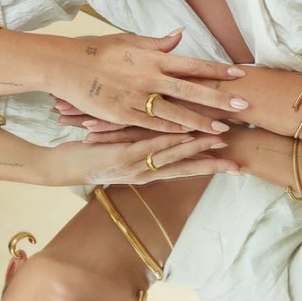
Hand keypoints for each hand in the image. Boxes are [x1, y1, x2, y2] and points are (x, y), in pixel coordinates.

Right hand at [48, 30, 248, 134]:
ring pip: (175, 113)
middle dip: (218, 99)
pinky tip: (189, 136)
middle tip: (243, 106)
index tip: (239, 74)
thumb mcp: (127, 41)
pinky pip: (152, 124)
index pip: (192, 64)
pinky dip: (172, 130)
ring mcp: (136, 97)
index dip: (216, 70)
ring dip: (200, 121)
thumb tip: (179, 36)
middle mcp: (149, 77)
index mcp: (152, 58)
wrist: (65, 65)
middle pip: (190, 90)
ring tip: (223, 130)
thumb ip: (155, 43)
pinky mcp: (122, 113)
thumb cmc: (95, 51)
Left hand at [49, 131, 239, 185]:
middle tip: (240, 163)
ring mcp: (136, 165)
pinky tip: (185, 132)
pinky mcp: (121, 156)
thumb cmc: (92, 154)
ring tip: (222, 142)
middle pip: (186, 166)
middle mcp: (146, 171)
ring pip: (173, 155)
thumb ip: (145, 138)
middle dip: (213, 163)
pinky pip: (150, 147)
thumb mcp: (121, 146)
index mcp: (149, 167)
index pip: (186, 165)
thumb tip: (164, 129)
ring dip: (197, 148)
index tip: (236, 161)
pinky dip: (169, 140)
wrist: (60, 167)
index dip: (210, 162)